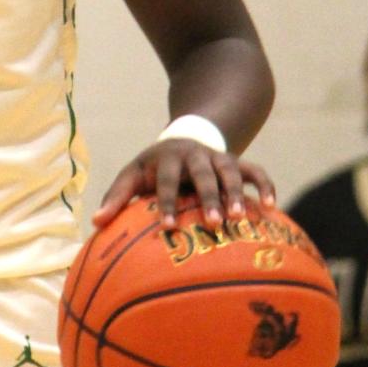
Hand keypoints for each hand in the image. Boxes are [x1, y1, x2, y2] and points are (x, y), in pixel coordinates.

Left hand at [93, 138, 275, 231]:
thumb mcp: (134, 174)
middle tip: (213, 223)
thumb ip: (117, 197)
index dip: (167, 203)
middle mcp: (195, 155)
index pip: (166, 180)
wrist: (185, 138)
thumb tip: (96, 223)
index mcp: (167, 158)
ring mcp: (218, 157)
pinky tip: (271, 207)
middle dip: (208, 198)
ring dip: (237, 193)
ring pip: (231, 171)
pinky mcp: (238, 162)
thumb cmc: (154, 168)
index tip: (168, 228)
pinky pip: (255, 171)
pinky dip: (265, 186)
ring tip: (241, 218)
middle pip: (203, 174)